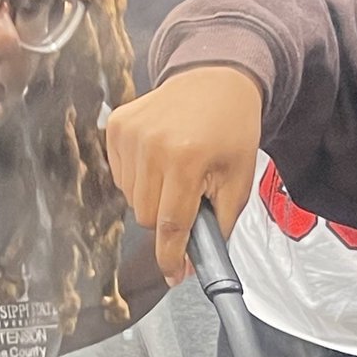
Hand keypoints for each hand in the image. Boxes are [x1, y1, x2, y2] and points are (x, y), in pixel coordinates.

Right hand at [106, 66, 262, 284]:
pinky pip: (120, 177)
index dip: (171, 256)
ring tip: (177, 173)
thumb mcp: (239, 180)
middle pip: (147, 217)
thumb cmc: (231, 129)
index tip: (173, 275)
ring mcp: (130, 133)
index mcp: (186, 159)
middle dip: (168, 219)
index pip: (171, 224)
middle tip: (190, 197)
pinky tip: (160, 159)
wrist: (216, 80)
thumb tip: (195, 261)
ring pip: (132, 199)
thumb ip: (220, 224)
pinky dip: (139, 178)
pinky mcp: (116, 126)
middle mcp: (152, 145)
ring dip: (153, 198)